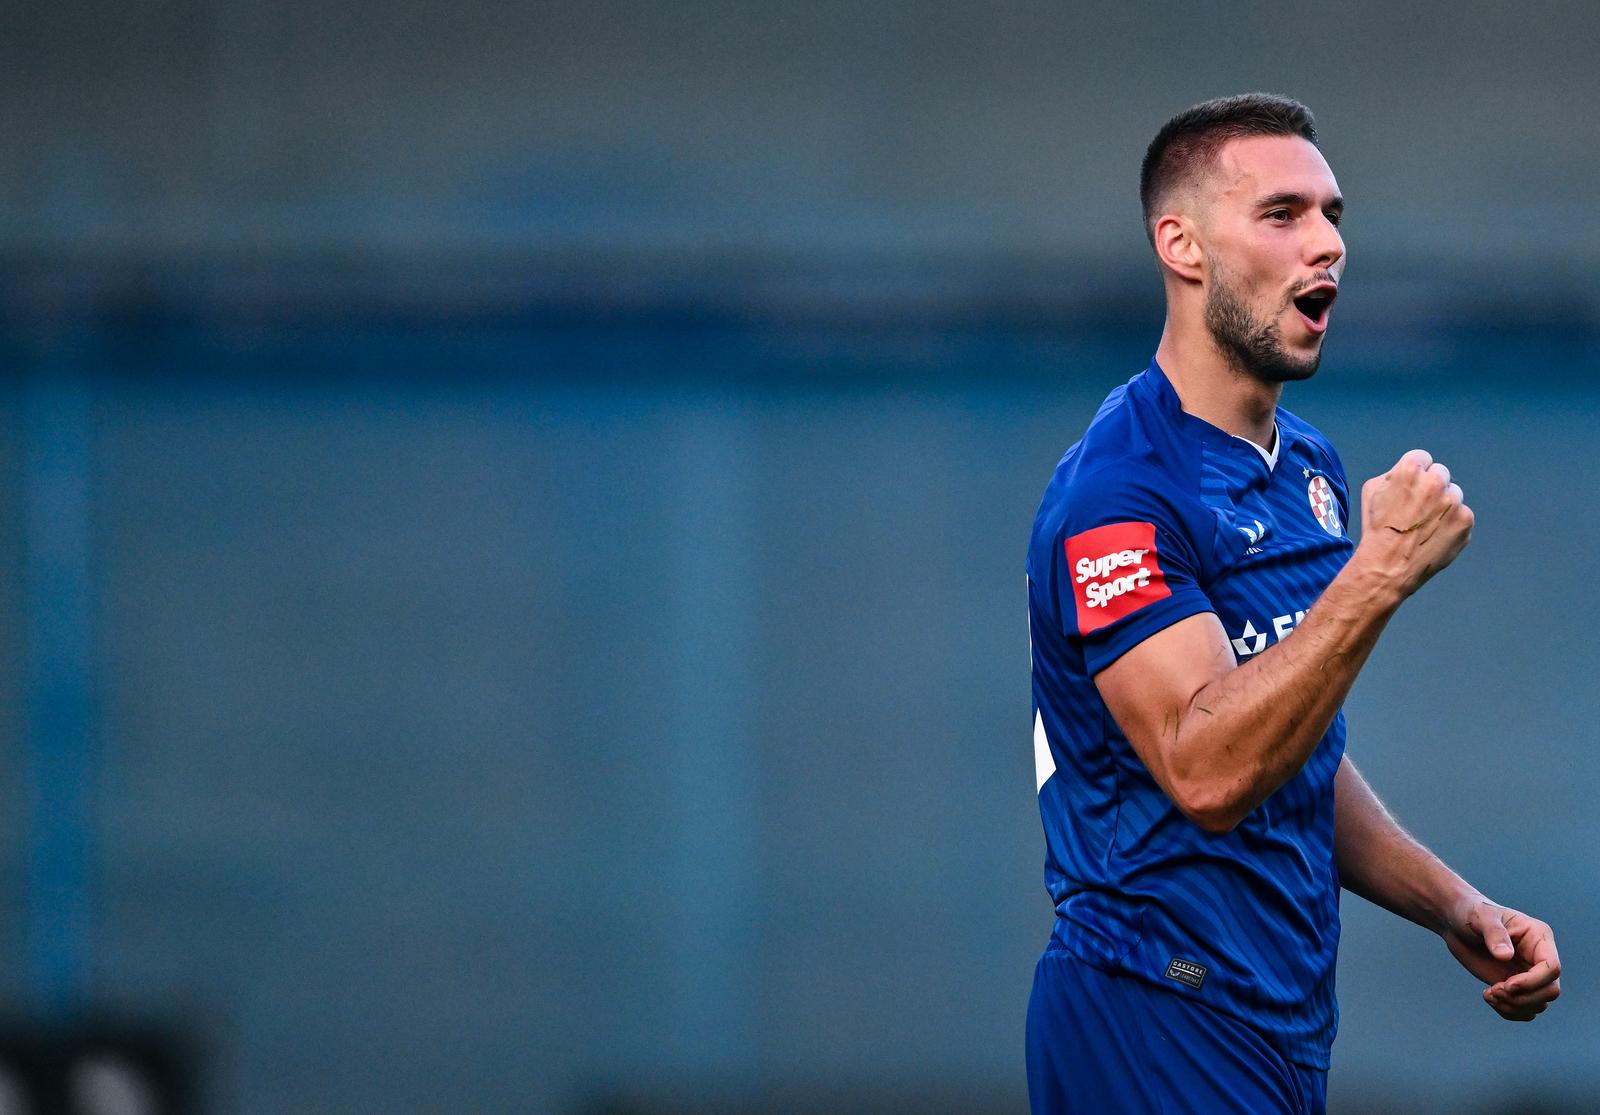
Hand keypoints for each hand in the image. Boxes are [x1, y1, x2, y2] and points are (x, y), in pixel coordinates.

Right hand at [1355, 449, 1473, 595]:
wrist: (1388, 566)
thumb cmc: (1377, 529)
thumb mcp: (1372, 491)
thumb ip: (1394, 474)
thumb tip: (1411, 472)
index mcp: (1410, 469)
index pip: (1422, 458)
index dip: (1414, 473)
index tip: (1410, 487)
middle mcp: (1435, 482)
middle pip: (1440, 474)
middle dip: (1431, 487)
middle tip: (1417, 508)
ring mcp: (1453, 502)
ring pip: (1453, 495)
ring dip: (1443, 505)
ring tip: (1424, 525)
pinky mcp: (1465, 521)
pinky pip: (1462, 515)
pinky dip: (1451, 524)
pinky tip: (1434, 535)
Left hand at [1441, 895, 1560, 1020]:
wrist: (1456, 923)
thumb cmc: (1471, 913)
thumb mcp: (1481, 918)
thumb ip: (1494, 934)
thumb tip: (1505, 956)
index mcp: (1539, 938)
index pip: (1551, 968)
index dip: (1532, 982)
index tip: (1506, 984)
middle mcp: (1539, 958)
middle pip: (1550, 991)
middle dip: (1522, 997)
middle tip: (1493, 990)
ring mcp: (1529, 974)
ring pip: (1539, 1004)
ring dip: (1513, 1006)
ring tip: (1488, 994)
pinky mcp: (1517, 986)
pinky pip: (1525, 1009)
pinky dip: (1509, 1011)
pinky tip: (1489, 997)